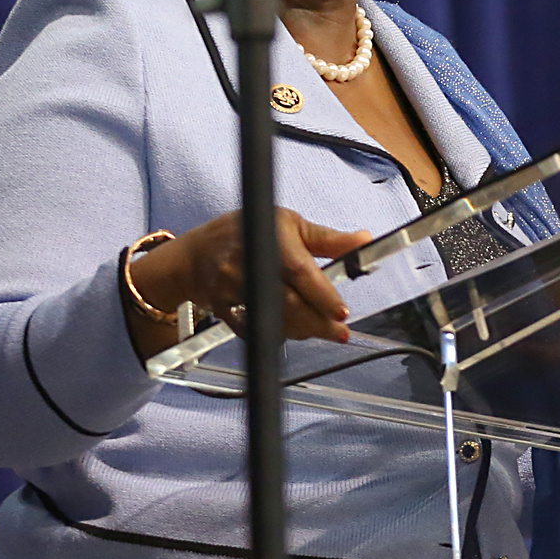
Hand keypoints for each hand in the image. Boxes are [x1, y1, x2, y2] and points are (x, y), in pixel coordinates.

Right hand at [124, 208, 373, 359]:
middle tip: (339, 332)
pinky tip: (289, 330)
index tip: (342, 313)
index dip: (322, 294)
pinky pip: (252, 330)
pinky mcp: (219, 307)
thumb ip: (327, 239)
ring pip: (272, 320)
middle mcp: (247, 261)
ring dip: (300, 329)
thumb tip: (366, 240)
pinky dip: (274, 334)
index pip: (299, 270)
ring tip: (318, 328)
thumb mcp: (288, 225)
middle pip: (286, 303)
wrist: (193, 254)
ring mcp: (229, 287)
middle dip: (317, 323)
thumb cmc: (247, 233)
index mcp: (270, 236)